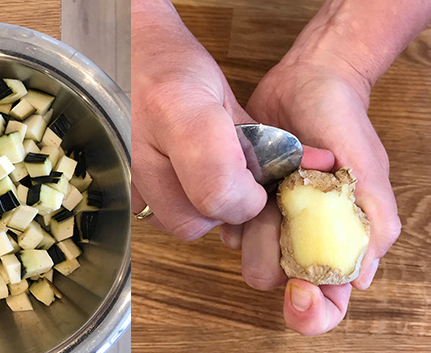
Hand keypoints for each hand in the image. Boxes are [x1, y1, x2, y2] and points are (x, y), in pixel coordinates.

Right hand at [129, 0, 266, 239]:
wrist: (127, 50)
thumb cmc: (176, 65)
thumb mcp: (228, 95)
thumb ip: (266, 139)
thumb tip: (317, 167)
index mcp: (176, 111)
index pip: (219, 191)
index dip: (248, 200)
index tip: (257, 187)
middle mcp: (139, 146)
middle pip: (193, 221)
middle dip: (222, 211)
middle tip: (233, 183)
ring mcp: (121, 168)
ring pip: (170, 224)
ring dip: (196, 212)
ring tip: (205, 178)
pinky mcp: (114, 180)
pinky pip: (149, 216)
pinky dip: (172, 207)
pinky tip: (181, 181)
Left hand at [231, 60, 402, 335]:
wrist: (311, 81)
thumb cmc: (347, 126)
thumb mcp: (370, 172)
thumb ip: (374, 224)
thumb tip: (360, 279)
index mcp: (340, 245)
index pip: (326, 306)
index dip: (313, 314)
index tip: (300, 291)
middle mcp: (303, 242)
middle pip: (276, 283)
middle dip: (275, 256)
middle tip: (286, 214)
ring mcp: (272, 222)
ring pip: (247, 255)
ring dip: (255, 227)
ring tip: (273, 187)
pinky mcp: (245, 201)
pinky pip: (227, 225)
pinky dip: (235, 209)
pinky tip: (254, 179)